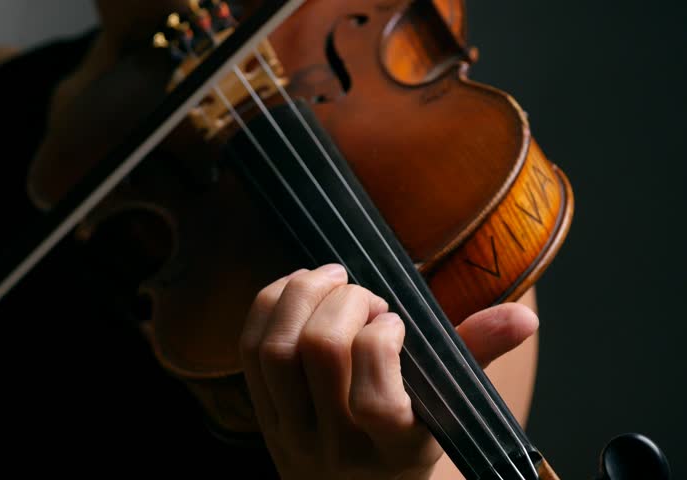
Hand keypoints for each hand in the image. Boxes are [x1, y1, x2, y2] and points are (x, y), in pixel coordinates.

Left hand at [239, 264, 538, 479]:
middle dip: (343, 303)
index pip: (375, 401)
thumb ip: (477, 356)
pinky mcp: (261, 413)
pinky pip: (250, 349)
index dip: (382, 341)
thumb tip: (525, 317)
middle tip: (364, 297)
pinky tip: (298, 289)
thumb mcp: (447, 413)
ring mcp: (291, 432)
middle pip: (318, 355)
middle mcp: (336, 446)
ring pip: (276, 349)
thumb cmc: (405, 444)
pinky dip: (270, 305)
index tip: (396, 322)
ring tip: (331, 281)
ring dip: (301, 296)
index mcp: (394, 451)